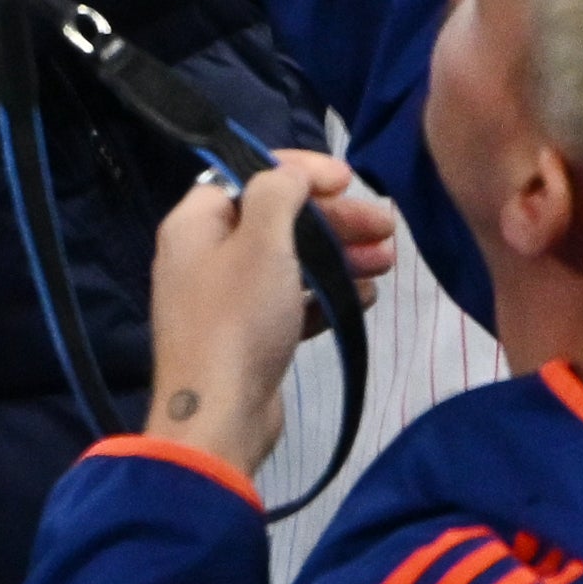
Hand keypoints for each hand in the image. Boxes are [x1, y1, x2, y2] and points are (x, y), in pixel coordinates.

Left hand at [143, 150, 401, 478]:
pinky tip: (361, 298)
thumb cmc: (238, 318)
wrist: (220, 412)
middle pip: (276, 220)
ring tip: (387, 262)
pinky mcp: (248, 334)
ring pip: (291, 262)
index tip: (349, 178)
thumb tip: (288, 173)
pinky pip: (292, 301)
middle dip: (334, 220)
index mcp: (194, 224)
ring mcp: (226, 298)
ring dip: (339, 257)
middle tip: (387, 227)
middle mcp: (204, 255)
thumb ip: (276, 195)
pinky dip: (325, 295)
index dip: (298, 172)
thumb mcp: (261, 243)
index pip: (247, 177)